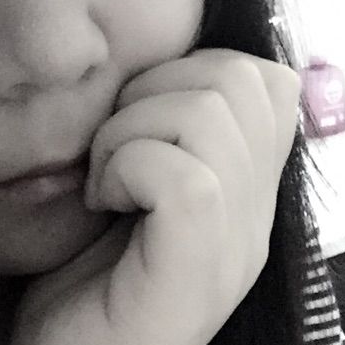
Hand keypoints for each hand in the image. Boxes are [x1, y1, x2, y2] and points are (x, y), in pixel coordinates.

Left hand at [9, 49, 300, 344]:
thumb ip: (156, 126)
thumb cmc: (81, 258)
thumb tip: (152, 66)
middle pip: (237, 79)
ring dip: (128, 130)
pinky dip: (125, 168)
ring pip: (208, 116)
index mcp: (242, 183)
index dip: (192, 68)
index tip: (141, 113)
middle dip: (152, 90)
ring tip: (104, 176)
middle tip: (112, 144)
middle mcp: (254, 213)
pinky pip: (186, 179)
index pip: (264, 78)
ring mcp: (233, 247)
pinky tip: (102, 201)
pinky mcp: (195, 278)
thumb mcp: (128, 176)